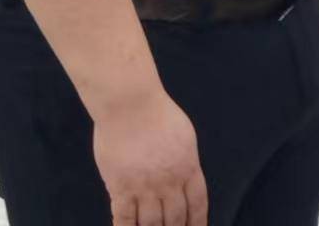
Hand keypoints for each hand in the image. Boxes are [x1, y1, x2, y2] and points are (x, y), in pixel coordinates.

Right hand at [94, 92, 204, 225]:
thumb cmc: (156, 113)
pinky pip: (124, 217)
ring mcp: (145, 186)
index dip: (198, 222)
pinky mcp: (121, 186)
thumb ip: (185, 161)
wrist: (130, 103)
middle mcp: (169, 182)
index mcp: (188, 168)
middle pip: (176, 218)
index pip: (198, 204)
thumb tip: (186, 177)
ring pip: (151, 223)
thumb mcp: (184, 137)